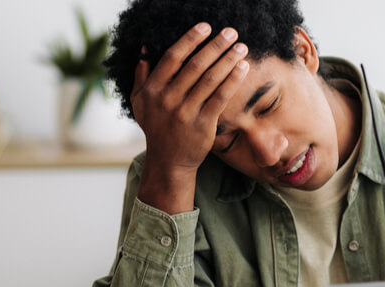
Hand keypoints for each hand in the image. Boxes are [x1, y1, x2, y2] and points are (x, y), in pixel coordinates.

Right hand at [132, 23, 248, 212]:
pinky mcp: (202, 124)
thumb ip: (141, 76)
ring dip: (228, 59)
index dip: (190, 39)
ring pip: (210, 79)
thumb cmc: (156, 128)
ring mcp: (185, 112)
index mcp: (152, 89)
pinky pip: (221, 97)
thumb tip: (145, 50)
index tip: (205, 27)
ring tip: (241, 47)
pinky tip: (243, 68)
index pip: (173, 57)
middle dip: (215, 45)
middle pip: (195, 65)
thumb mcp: (140, 103)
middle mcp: (167, 99)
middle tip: (231, 32)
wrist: (168, 161)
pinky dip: (233, 80)